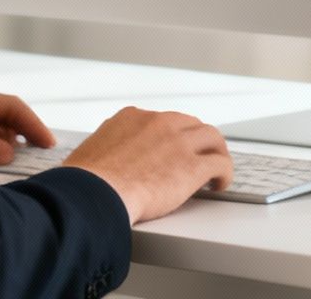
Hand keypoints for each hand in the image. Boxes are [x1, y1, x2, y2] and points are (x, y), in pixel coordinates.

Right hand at [65, 107, 232, 224]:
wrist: (94, 193)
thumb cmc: (86, 181)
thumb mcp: (91, 150)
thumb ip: (106, 148)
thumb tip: (100, 161)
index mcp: (133, 117)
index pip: (162, 120)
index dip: (171, 136)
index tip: (173, 149)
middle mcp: (159, 123)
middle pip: (191, 124)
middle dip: (197, 140)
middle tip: (199, 156)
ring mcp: (178, 142)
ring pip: (212, 138)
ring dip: (216, 153)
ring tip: (216, 170)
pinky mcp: (192, 166)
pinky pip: (221, 164)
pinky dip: (225, 173)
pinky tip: (220, 185)